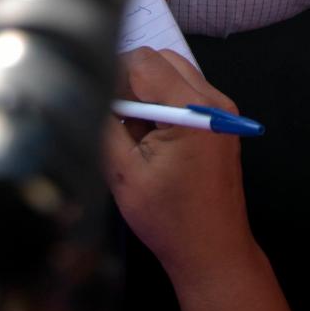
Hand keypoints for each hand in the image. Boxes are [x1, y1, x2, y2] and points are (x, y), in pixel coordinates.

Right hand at [102, 49, 265, 287]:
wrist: (211, 250)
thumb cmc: (170, 220)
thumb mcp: (123, 173)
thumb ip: (104, 125)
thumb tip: (88, 93)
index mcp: (193, 112)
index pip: (144, 62)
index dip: (112, 74)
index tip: (96, 99)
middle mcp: (214, 102)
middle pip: (161, 60)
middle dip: (130, 81)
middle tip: (113, 118)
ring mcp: (222, 109)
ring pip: (173, 73)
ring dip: (146, 92)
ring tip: (133, 133)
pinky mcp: (220, 121)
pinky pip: (185, 92)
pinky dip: (162, 103)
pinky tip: (151, 139)